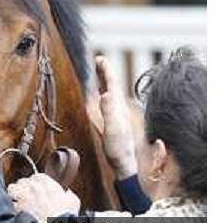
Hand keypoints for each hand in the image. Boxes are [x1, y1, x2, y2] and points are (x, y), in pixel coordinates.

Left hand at [7, 173, 80, 222]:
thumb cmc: (66, 215)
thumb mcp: (73, 201)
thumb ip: (68, 193)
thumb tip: (67, 193)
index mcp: (47, 182)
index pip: (36, 176)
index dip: (36, 183)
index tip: (37, 189)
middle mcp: (34, 186)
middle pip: (22, 181)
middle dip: (24, 188)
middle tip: (27, 196)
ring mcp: (24, 196)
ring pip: (12, 189)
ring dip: (14, 194)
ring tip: (18, 201)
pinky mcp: (18, 208)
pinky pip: (11, 205)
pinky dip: (13, 208)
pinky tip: (17, 212)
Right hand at [95, 56, 136, 178]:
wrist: (124, 164)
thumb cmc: (118, 149)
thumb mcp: (112, 130)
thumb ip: (109, 112)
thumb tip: (106, 94)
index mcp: (117, 106)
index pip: (112, 83)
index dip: (106, 70)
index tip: (100, 58)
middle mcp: (118, 108)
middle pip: (111, 85)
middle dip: (104, 72)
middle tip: (97, 61)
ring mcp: (116, 115)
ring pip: (109, 92)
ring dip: (103, 82)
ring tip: (98, 73)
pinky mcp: (113, 122)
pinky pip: (106, 103)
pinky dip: (102, 94)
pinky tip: (100, 97)